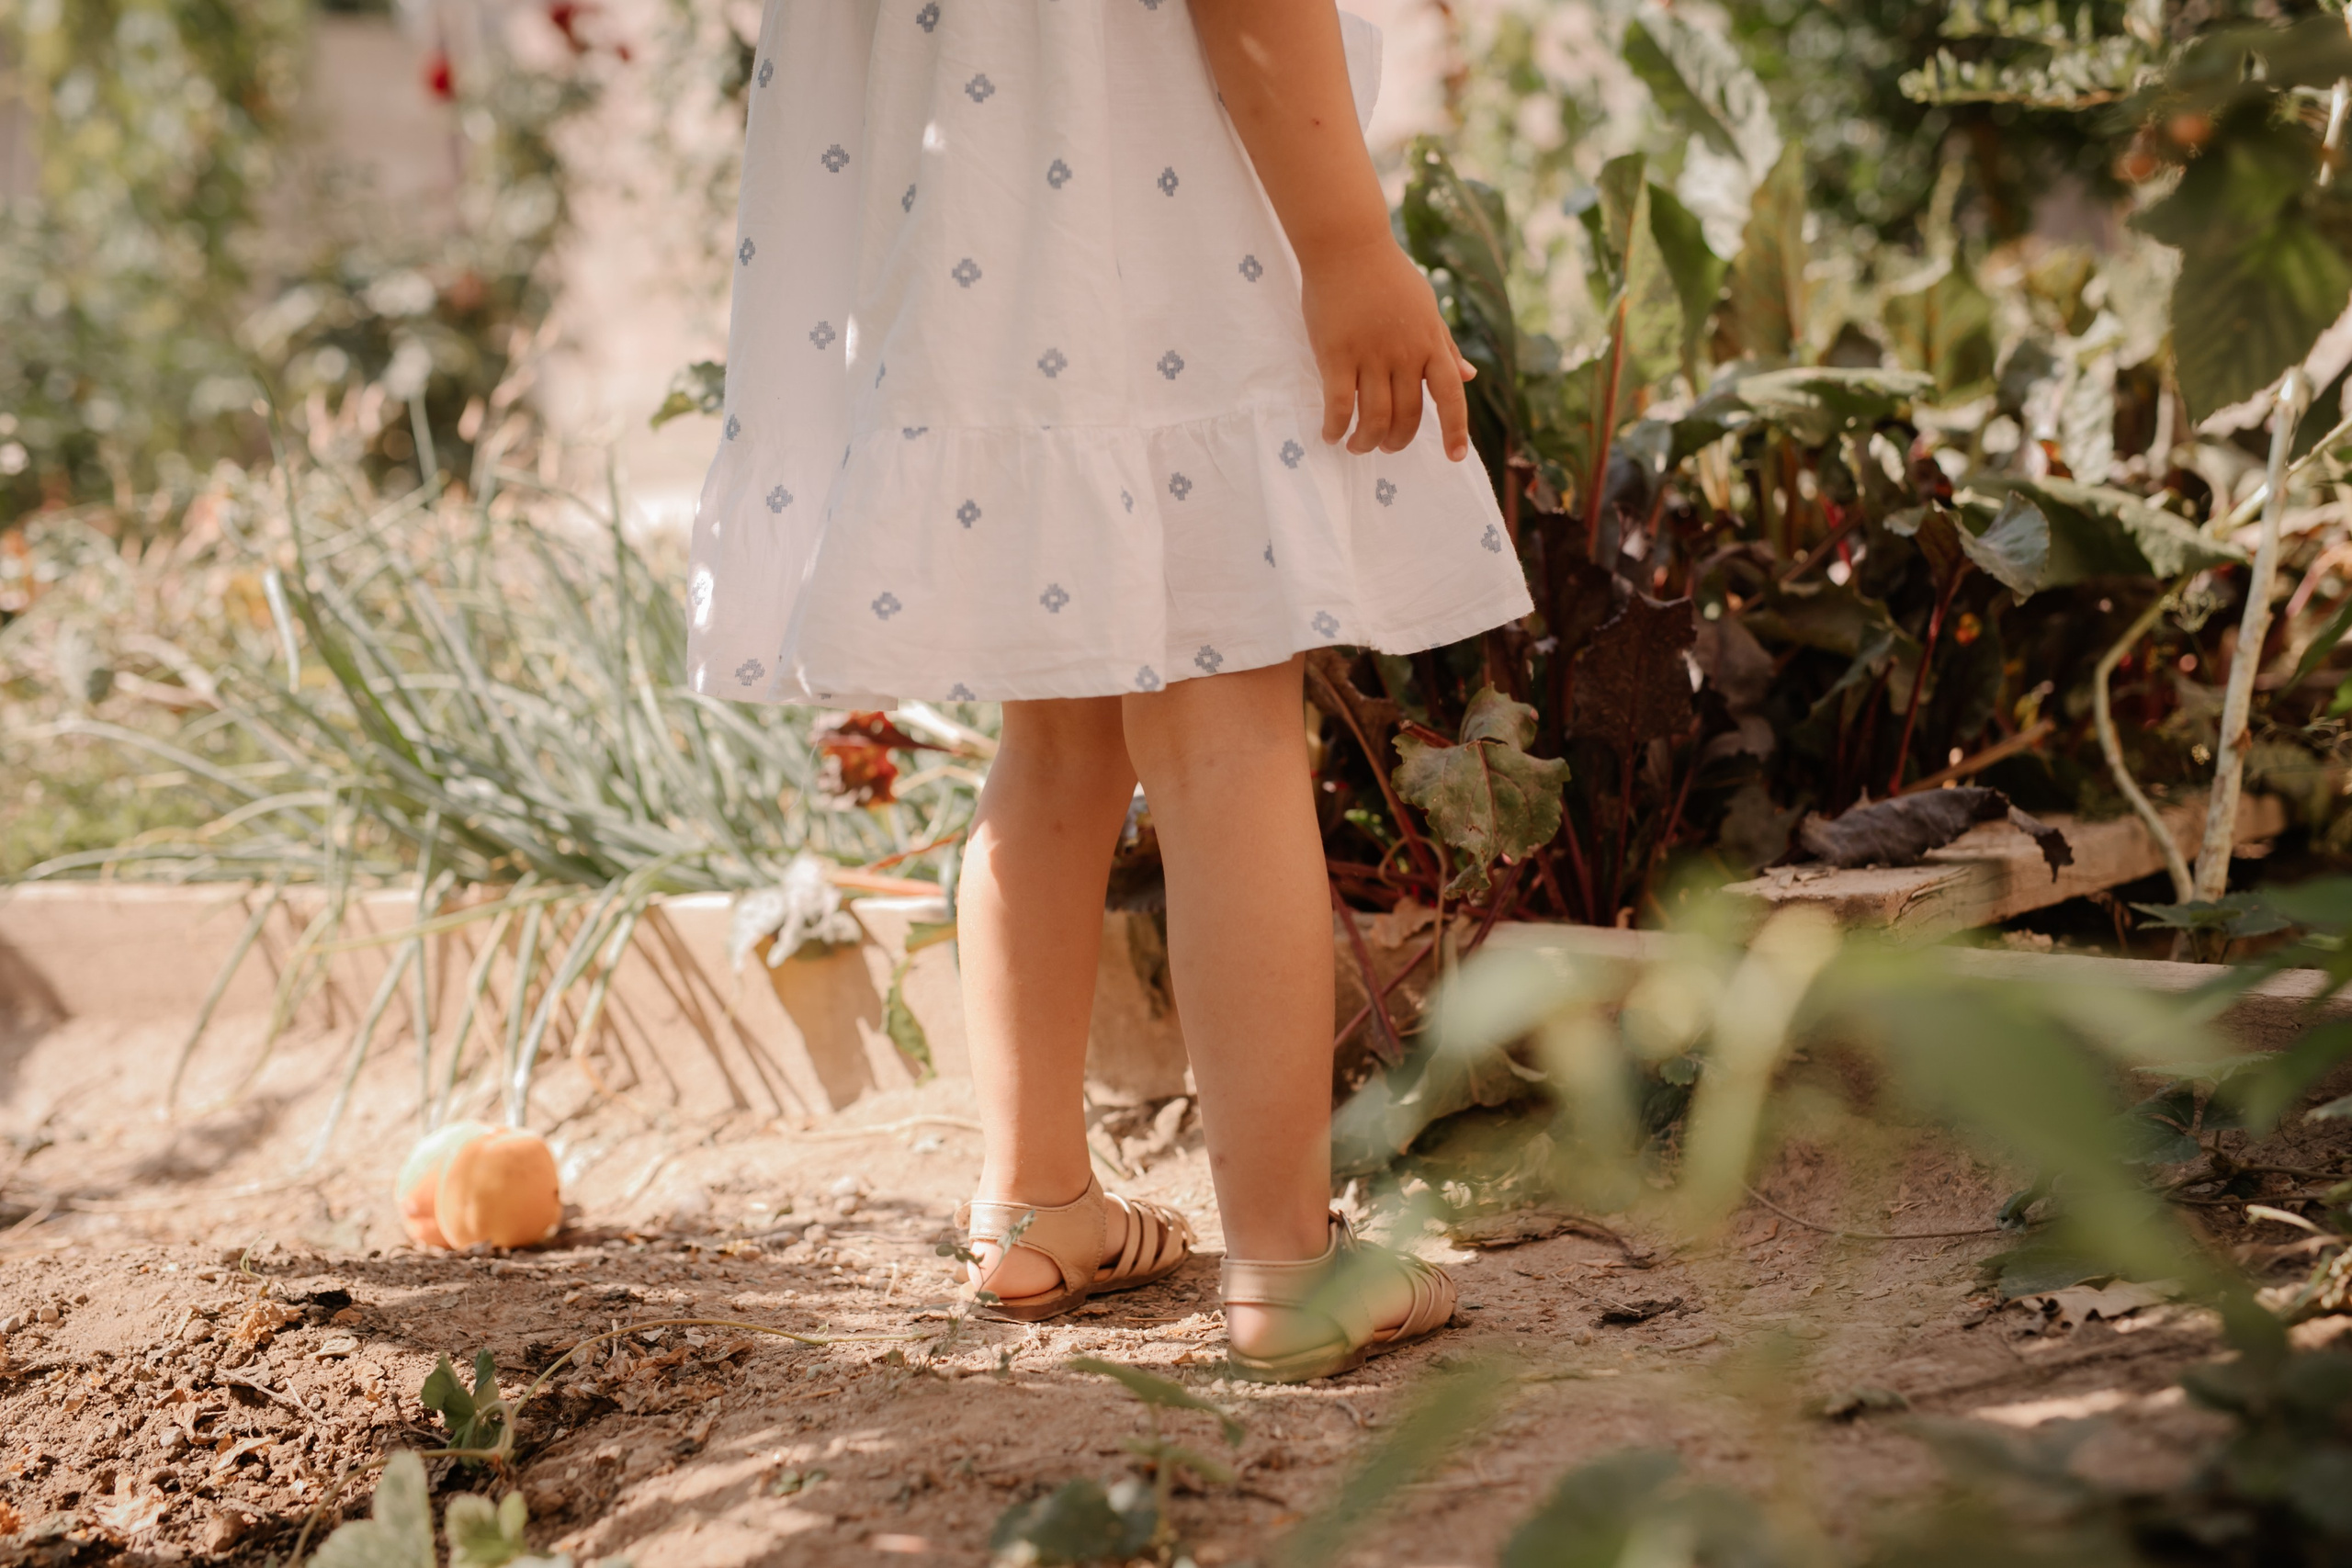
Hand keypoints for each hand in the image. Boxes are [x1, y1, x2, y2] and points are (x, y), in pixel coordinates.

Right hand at [1299, 235, 1476, 460]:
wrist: (1348, 245)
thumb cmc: (1388, 275)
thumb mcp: (1426, 308)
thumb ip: (1446, 345)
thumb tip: (1470, 376)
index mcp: (1430, 342)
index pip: (1451, 396)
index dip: (1456, 430)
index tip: (1455, 458)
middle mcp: (1405, 353)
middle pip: (1409, 416)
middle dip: (1398, 441)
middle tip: (1386, 446)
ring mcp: (1371, 355)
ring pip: (1375, 418)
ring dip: (1366, 442)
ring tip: (1357, 445)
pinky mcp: (1336, 354)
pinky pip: (1339, 406)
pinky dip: (1336, 428)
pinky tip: (1331, 434)